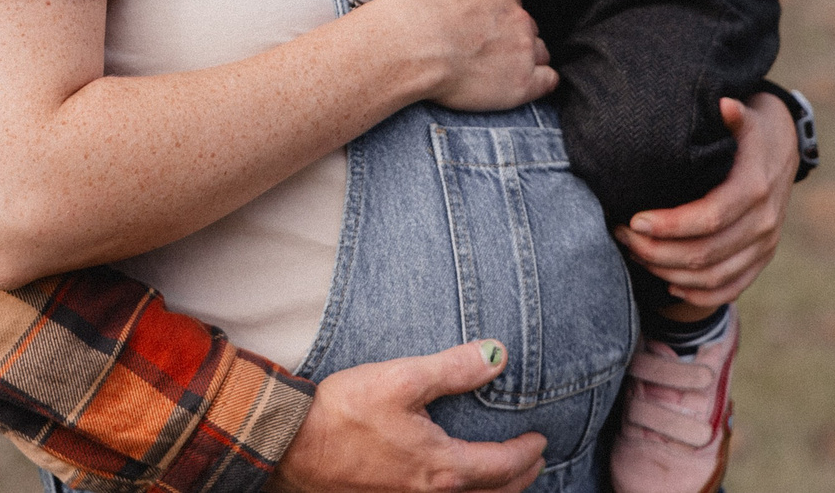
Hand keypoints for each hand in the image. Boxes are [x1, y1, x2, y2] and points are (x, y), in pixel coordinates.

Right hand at [270, 341, 544, 492]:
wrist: (293, 445)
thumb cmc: (345, 412)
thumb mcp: (402, 379)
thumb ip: (454, 369)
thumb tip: (498, 356)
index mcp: (443, 467)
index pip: (504, 466)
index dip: (527, 453)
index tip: (540, 439)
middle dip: (519, 479)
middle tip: (533, 462)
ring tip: (503, 480)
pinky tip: (453, 486)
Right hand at [365, 0, 554, 111]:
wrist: (405, 49)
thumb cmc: (410, 6)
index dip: (493, 11)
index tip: (476, 22)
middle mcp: (517, 18)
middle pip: (524, 24)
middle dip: (510, 33)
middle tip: (484, 45)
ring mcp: (522, 51)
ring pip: (538, 51)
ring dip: (525, 55)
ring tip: (502, 66)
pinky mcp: (521, 84)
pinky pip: (547, 81)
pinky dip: (541, 80)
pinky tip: (527, 80)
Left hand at [613, 94, 797, 308]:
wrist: (784, 146)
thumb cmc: (750, 129)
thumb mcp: (746, 115)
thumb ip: (732, 114)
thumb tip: (726, 105)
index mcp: (755, 189)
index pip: (709, 218)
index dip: (669, 225)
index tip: (634, 219)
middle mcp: (764, 223)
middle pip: (705, 254)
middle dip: (657, 250)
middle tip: (621, 235)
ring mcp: (765, 244)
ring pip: (713, 276)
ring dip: (668, 272)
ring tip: (634, 252)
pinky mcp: (762, 258)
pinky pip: (731, 288)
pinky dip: (698, 294)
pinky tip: (668, 283)